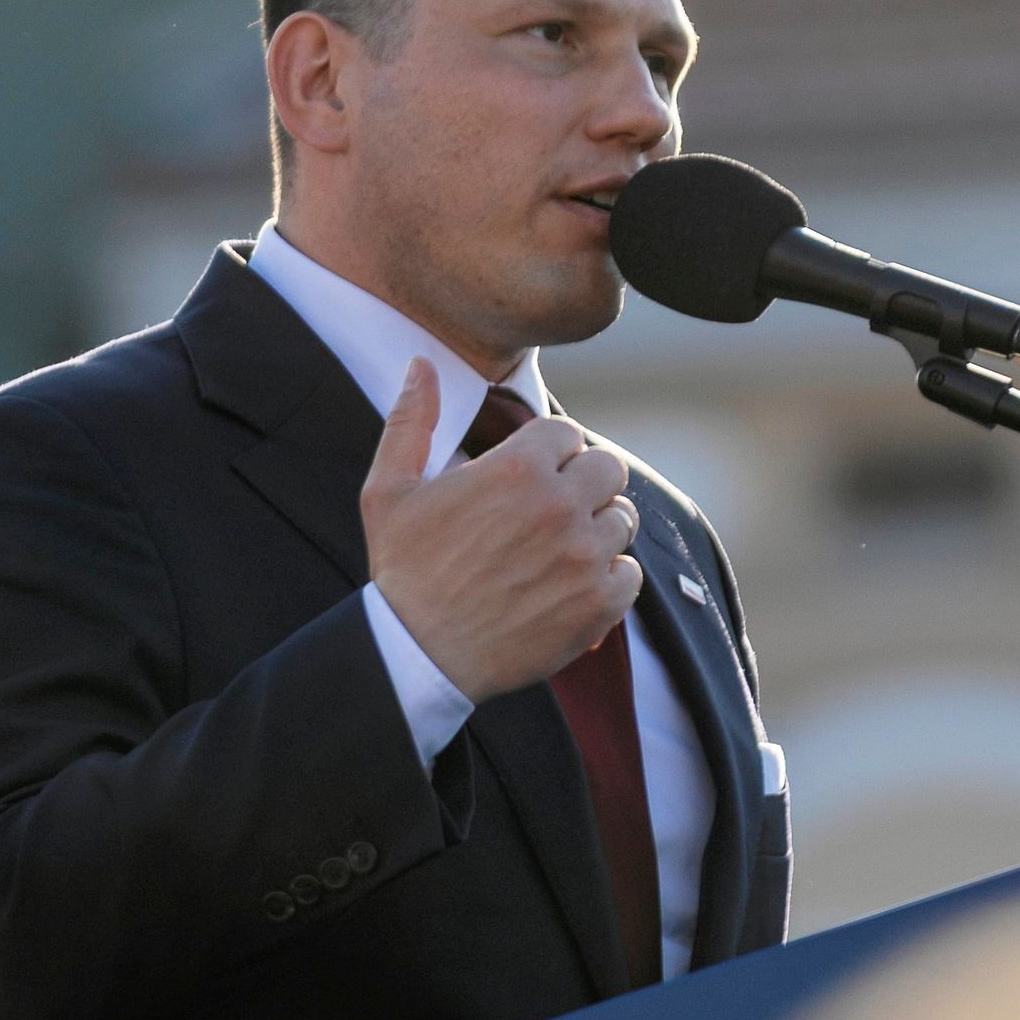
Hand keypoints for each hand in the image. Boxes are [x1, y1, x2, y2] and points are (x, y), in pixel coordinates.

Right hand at [361, 359, 642, 701]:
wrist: (418, 654)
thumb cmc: (403, 571)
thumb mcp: (389, 489)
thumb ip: (412, 420)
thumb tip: (421, 364)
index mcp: (516, 469)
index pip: (568, 434)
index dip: (551, 452)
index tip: (534, 474)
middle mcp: (559, 507)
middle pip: (609, 468)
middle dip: (585, 482)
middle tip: (556, 508)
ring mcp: (584, 557)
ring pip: (623, 520)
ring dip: (598, 530)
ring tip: (560, 550)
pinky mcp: (598, 604)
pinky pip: (631, 573)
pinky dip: (608, 578)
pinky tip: (571, 585)